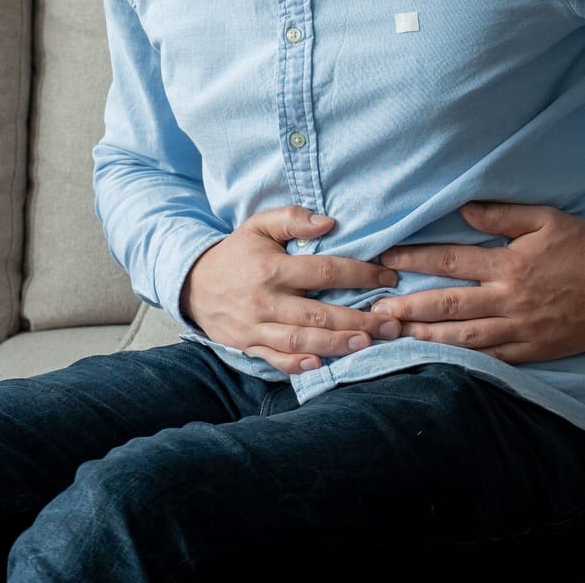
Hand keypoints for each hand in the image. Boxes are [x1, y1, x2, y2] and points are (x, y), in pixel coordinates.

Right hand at [181, 205, 401, 375]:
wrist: (193, 284)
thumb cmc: (236, 253)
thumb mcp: (258, 225)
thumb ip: (292, 219)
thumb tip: (328, 222)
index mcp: (271, 268)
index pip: (323, 271)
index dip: (358, 275)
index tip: (388, 278)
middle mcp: (264, 300)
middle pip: (317, 313)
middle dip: (358, 320)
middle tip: (392, 323)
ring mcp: (255, 327)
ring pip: (300, 340)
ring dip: (336, 344)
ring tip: (367, 343)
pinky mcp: (248, 346)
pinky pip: (275, 359)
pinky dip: (297, 364)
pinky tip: (320, 363)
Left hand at [371, 202, 584, 364]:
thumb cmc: (584, 245)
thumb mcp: (544, 219)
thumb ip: (501, 214)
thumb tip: (463, 208)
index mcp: (507, 264)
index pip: (450, 260)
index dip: (415, 259)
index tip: (386, 259)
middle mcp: (508, 298)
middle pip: (448, 304)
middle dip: (408, 308)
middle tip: (376, 312)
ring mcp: (519, 328)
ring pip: (463, 337)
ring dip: (426, 337)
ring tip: (396, 337)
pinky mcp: (533, 349)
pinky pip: (493, 359)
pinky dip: (464, 362)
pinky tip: (440, 362)